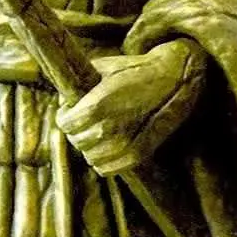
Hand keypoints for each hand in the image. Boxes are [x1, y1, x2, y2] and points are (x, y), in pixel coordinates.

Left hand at [56, 40, 203, 176]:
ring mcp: (124, 144)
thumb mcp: (103, 67)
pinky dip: (102, 160)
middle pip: (76, 141)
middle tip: (85, 119)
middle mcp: (108, 128)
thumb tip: (62, 100)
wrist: (174, 79)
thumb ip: (78, 83)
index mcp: (97, 105)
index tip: (70, 110)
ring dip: (90, 145)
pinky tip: (107, 146)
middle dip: (77, 130)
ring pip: (90, 157)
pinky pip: (106, 169)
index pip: (65, 124)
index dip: (65, 116)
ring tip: (98, 131)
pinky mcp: (138, 155)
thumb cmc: (135, 70)